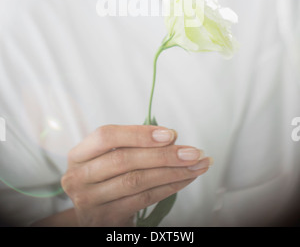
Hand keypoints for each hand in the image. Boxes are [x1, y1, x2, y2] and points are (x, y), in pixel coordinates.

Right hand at [61, 124, 211, 226]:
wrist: (95, 218)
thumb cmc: (107, 179)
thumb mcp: (107, 159)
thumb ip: (131, 145)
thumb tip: (170, 136)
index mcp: (79, 155)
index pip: (106, 136)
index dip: (138, 133)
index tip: (170, 134)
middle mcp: (79, 177)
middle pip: (124, 160)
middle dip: (163, 154)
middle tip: (192, 152)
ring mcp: (90, 200)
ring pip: (136, 180)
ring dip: (172, 171)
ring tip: (196, 165)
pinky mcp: (106, 218)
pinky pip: (143, 199)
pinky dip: (168, 188)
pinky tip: (185, 179)